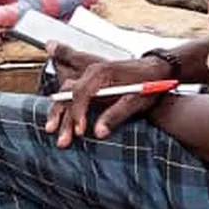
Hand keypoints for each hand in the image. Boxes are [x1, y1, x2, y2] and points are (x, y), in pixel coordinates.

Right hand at [44, 44, 170, 147]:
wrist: (157, 70)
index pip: (80, 92)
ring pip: (67, 94)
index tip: (79, 131)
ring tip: (52, 131)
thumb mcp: (136, 100)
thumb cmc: (149, 83)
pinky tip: (58, 120)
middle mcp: (92, 72)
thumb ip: (116, 114)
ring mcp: (90, 78)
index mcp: (102, 73)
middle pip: (68, 94)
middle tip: (61, 138)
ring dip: (59, 113)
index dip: (78, 113)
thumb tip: (98, 132)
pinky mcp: (93, 85)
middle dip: (62, 116)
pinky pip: (72, 94)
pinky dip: (64, 107)